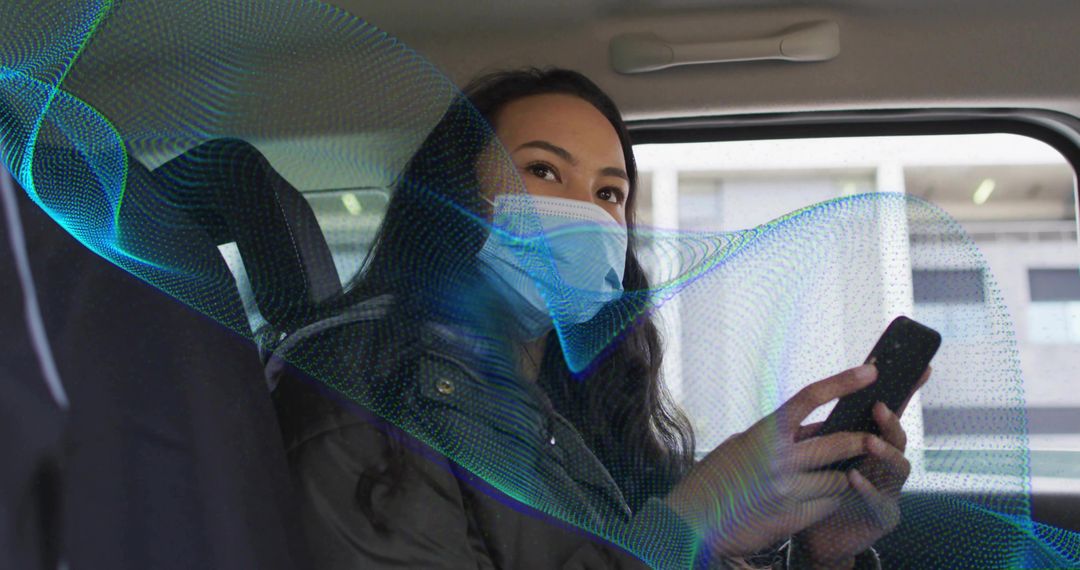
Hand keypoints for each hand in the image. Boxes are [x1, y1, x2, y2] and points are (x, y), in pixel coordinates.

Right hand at [663, 365, 881, 558]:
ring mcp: (786, 489)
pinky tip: (815, 499)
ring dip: (841, 476)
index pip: (809, 398)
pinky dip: (829, 500)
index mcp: (763, 432)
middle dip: (861, 440)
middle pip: (838, 442)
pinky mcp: (792, 518)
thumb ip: (779, 436)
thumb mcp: (742, 446)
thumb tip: (821, 426)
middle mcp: (777, 458)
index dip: (842, 381)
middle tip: (871, 438)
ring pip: (839, 478)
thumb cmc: (716, 479)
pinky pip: (829, 505)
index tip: (870, 371)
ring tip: (829, 477)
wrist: (693, 522)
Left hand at [792, 367, 931, 568]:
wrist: (815, 534)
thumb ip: (825, 429)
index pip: (892, 412)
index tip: (921, 367)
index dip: (908, 390)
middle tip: (877, 406)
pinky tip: (854, 477)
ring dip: (885, 453)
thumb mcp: (818, 452)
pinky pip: (880, 501)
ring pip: (898, 468)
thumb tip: (816, 391)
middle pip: (897, 437)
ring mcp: (889, 490)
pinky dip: (868, 488)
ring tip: (868, 442)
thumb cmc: (816, 488)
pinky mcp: (883, 516)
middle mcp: (886, 463)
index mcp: (872, 442)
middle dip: (891, 421)